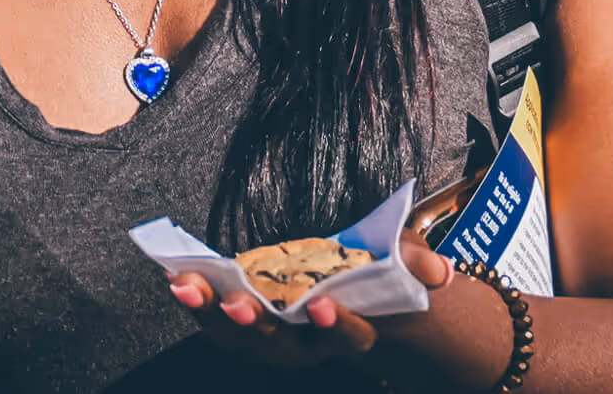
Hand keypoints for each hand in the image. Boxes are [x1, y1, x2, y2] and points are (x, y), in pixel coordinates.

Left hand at [165, 230, 454, 373]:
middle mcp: (313, 344)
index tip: (325, 306)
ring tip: (186, 288)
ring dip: (212, 317)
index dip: (338, 327)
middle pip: (282, 348)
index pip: (348, 338)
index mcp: (355, 331)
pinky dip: (200, 303)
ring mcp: (279, 337)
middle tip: (234, 304)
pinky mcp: (252, 321)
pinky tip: (178, 279)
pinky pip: (222, 321)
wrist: (372, 304)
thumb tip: (434, 271)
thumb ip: (418, 264)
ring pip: (243, 341)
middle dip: (255, 328)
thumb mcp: (411, 266)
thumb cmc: (388, 279)